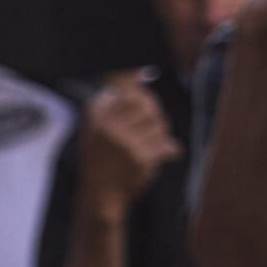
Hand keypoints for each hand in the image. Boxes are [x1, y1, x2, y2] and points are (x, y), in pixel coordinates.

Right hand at [76, 77, 182, 220]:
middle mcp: (109, 126)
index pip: (130, 93)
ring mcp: (125, 142)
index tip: (148, 105)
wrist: (101, 194)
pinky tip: (162, 156)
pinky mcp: (140, 157)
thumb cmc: (102, 157)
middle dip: (157, 117)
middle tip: (156, 129)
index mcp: (97, 115)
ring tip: (151, 146)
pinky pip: (166, 145)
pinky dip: (169, 150)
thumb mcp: (102, 127)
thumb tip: (140, 72)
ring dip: (162, 135)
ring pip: (160, 125)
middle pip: (150, 107)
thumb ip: (121, 103)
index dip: (145, 97)